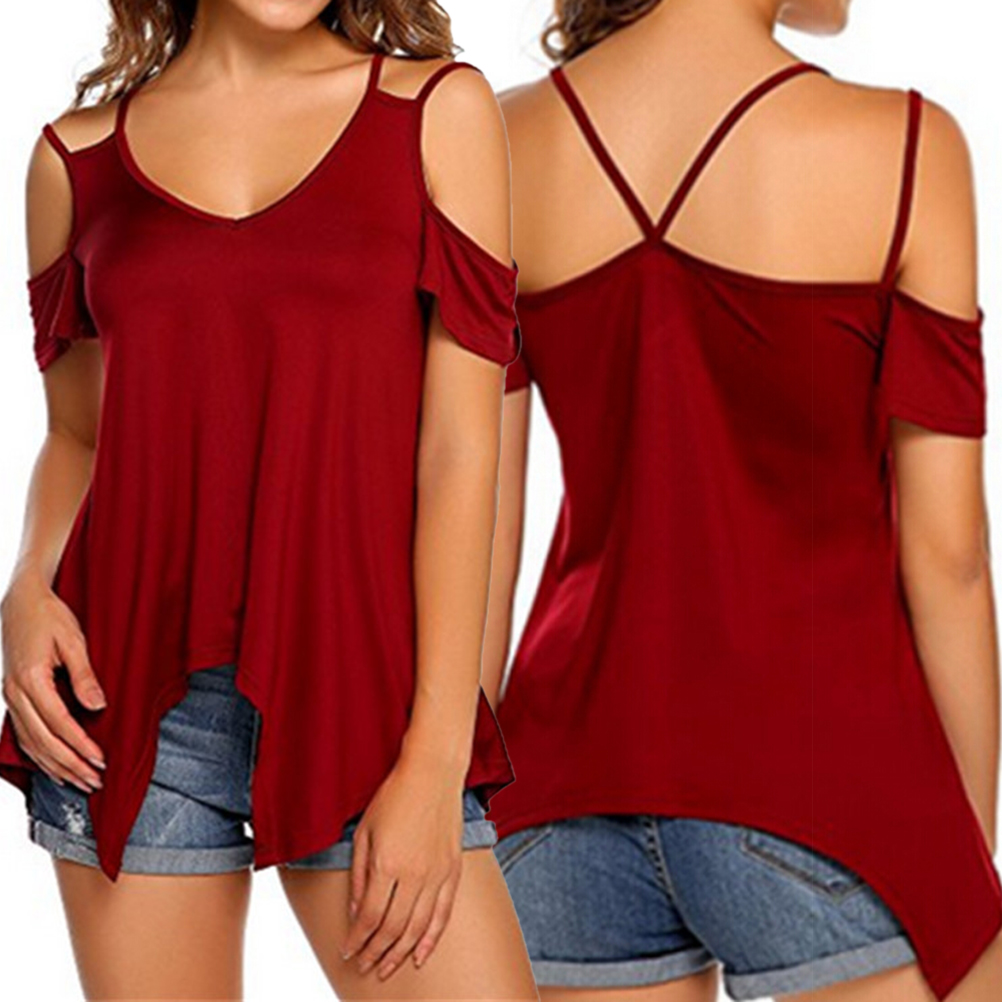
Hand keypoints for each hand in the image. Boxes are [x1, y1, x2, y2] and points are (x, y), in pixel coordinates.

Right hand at [1, 570, 105, 791]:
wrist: (21, 601)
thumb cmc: (50, 617)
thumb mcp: (74, 640)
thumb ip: (84, 675)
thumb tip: (98, 706)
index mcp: (30, 679)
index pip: (59, 723)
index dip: (80, 745)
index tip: (100, 760)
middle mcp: (15, 693)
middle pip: (43, 740)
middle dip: (70, 764)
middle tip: (96, 781)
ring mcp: (10, 697)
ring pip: (31, 743)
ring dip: (55, 765)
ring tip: (80, 781)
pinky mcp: (12, 697)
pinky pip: (24, 735)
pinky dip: (40, 755)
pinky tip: (55, 766)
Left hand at [342, 751, 466, 979]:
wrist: (432, 772)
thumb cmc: (394, 796)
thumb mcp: (364, 831)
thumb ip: (359, 875)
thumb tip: (356, 912)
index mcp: (386, 863)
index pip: (370, 916)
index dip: (358, 939)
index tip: (348, 951)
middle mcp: (413, 874)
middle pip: (393, 928)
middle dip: (376, 953)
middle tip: (364, 967)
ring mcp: (437, 873)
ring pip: (418, 927)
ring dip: (401, 953)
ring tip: (387, 968)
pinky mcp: (453, 870)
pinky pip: (443, 914)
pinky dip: (432, 939)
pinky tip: (421, 956)